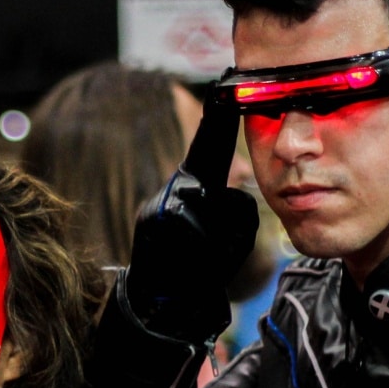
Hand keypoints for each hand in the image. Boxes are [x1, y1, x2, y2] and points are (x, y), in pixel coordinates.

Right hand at [125, 93, 257, 338]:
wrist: (156, 306)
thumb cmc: (189, 269)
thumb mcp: (210, 231)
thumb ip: (222, 204)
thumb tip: (232, 191)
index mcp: (184, 186)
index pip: (207, 145)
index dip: (217, 116)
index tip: (229, 80)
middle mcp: (171, 189)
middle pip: (226, 195)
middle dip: (225, 229)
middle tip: (202, 252)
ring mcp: (164, 207)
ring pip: (222, 216)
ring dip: (220, 248)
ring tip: (197, 264)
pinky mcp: (159, 227)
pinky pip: (208, 237)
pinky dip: (209, 258)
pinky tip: (191, 269)